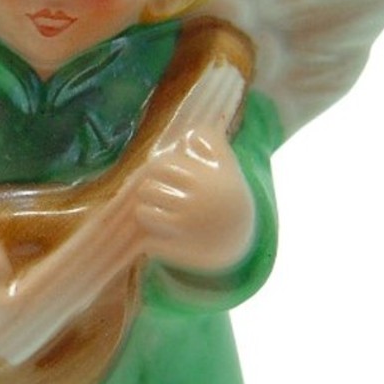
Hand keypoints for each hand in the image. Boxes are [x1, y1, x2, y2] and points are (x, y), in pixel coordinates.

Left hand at [136, 126, 255, 271]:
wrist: (240, 242)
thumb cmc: (228, 198)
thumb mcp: (228, 168)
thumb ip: (213, 145)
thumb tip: (191, 133)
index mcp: (204, 180)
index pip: (162, 165)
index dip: (154, 168)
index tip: (157, 174)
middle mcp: (195, 203)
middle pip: (148, 188)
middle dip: (147, 190)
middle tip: (153, 194)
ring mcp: (185, 228)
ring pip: (143, 212)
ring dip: (145, 211)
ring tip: (153, 212)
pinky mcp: (178, 250)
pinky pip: (147, 240)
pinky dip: (149, 238)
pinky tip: (159, 235)